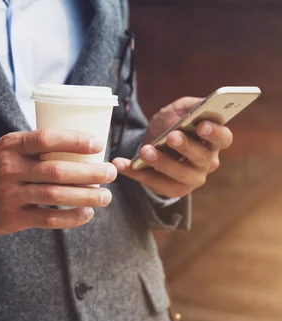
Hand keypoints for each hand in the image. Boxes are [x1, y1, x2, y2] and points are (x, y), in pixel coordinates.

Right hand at [0, 129, 117, 234]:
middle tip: (110, 173)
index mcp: (10, 147)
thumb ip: (33, 146)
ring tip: (105, 196)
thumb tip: (78, 144)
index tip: (98, 144)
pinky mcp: (14, 217)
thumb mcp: (5, 147)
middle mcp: (10, 170)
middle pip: (57, 171)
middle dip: (90, 173)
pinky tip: (86, 214)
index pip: (46, 139)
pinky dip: (71, 218)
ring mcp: (12, 196)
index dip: (74, 140)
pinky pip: (49, 219)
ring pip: (56, 196)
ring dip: (86, 197)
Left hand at [112, 97, 232, 198]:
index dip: (215, 133)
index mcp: (214, 141)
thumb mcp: (179, 109)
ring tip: (144, 151)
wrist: (154, 142)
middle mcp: (207, 162)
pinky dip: (136, 173)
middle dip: (186, 147)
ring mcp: (192, 178)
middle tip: (170, 137)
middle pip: (202, 158)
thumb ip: (190, 106)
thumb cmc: (172, 124)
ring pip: (180, 175)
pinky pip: (155, 184)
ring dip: (162, 163)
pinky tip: (121, 163)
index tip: (201, 125)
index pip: (223, 138)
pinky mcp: (173, 190)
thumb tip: (198, 107)